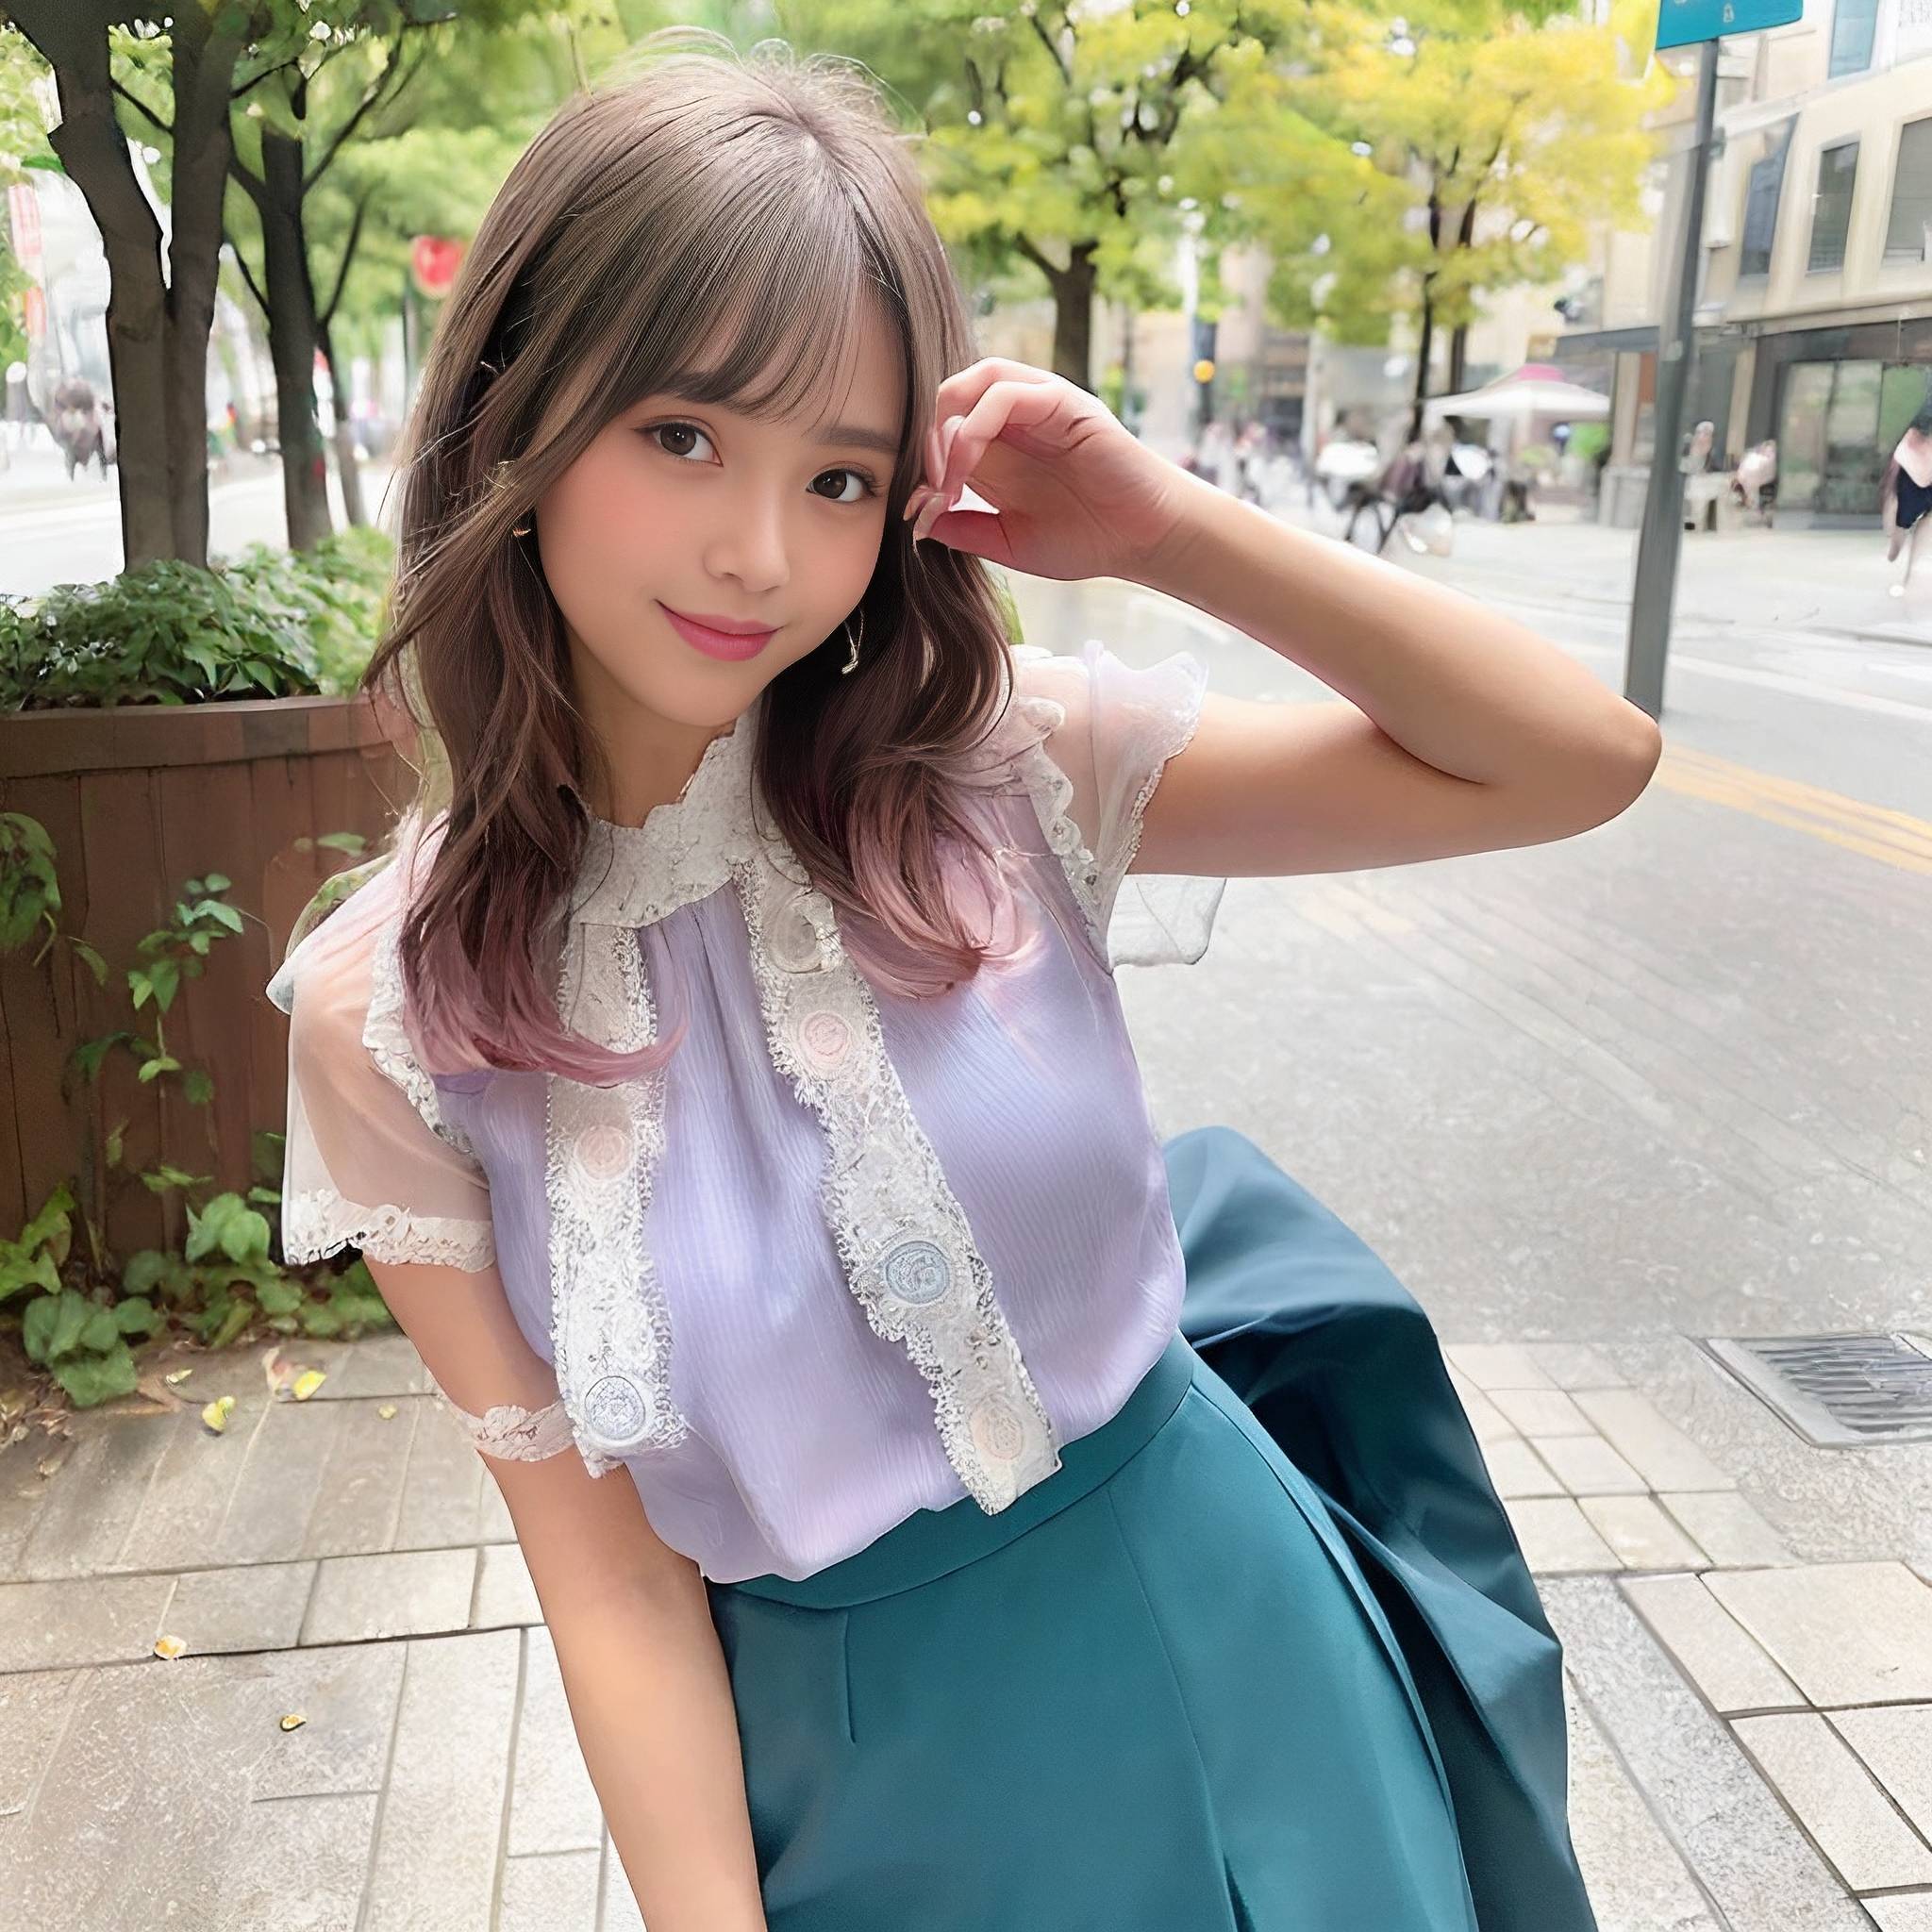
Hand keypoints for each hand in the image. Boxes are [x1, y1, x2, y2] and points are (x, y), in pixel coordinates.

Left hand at [903, 357, 1193, 582]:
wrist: (1142, 540)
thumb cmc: (1085, 541)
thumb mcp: (1007, 542)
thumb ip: (962, 529)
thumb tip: (916, 518)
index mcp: (999, 449)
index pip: (942, 427)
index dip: (920, 462)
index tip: (919, 510)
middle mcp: (1016, 420)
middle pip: (951, 395)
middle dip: (927, 440)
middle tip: (929, 489)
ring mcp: (1039, 406)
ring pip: (974, 380)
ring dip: (947, 427)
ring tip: (946, 477)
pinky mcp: (1063, 402)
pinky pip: (1005, 392)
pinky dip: (975, 426)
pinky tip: (968, 469)